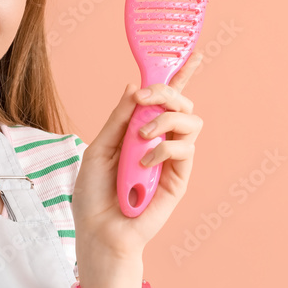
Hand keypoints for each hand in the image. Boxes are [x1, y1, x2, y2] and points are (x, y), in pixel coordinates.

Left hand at [72, 53, 204, 266]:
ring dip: (165, 119)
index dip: (178, 76)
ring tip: (141, 137)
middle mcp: (159, 141)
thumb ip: (119, 119)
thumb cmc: (94, 195)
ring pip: (191, 121)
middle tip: (146, 97)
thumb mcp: (99, 149)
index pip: (163, 99)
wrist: (98, 233)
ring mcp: (171, 160)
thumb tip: (135, 87)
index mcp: (138, 131)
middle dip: (167, 90)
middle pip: (181, 103)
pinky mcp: (179, 180)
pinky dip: (163, 148)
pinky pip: (184, 150)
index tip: (192, 54)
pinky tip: (145, 161)